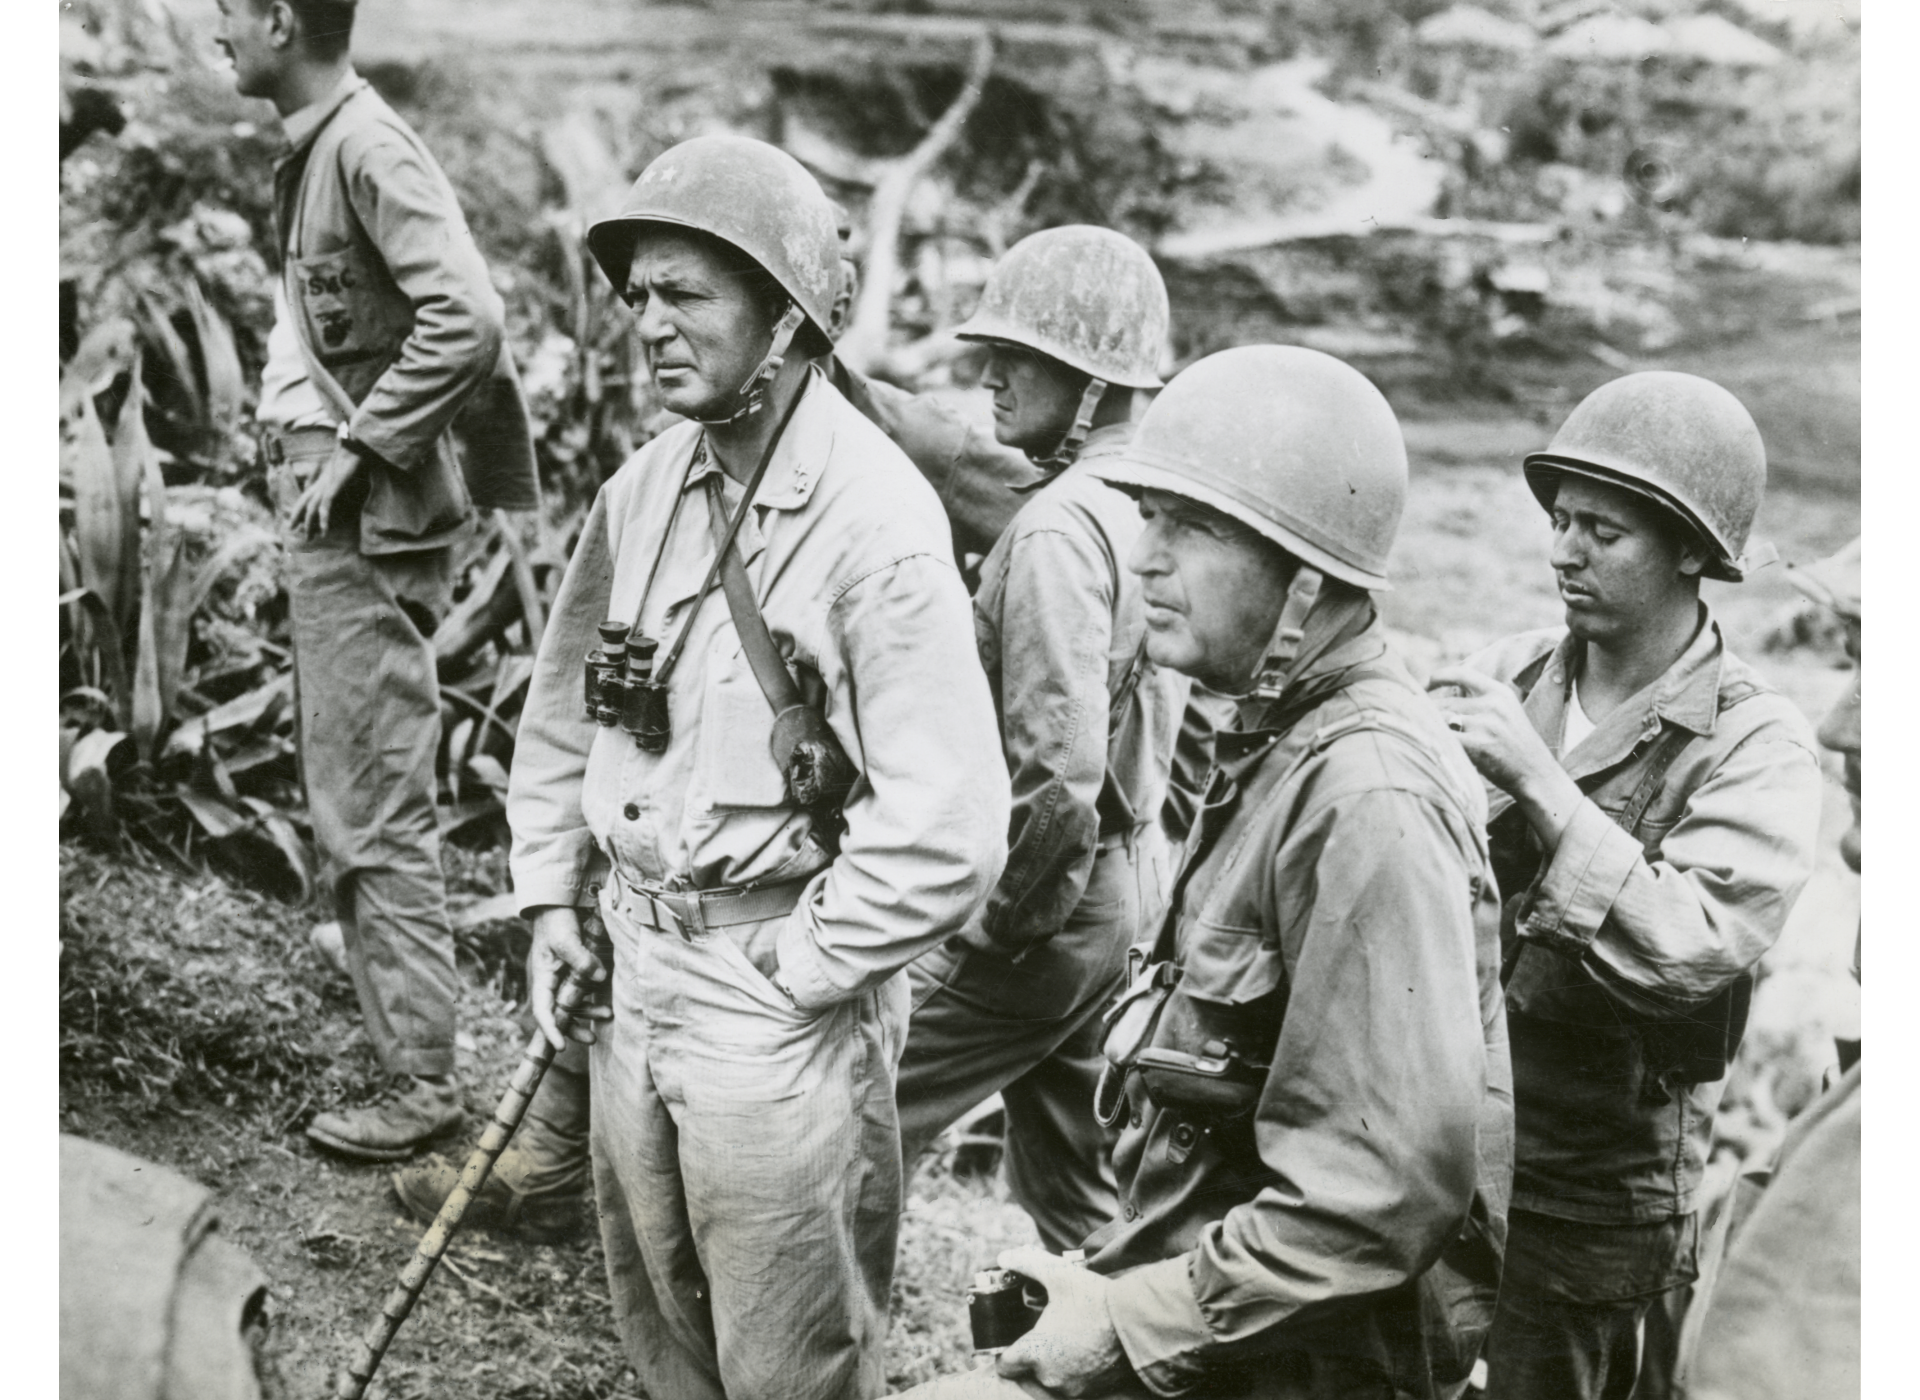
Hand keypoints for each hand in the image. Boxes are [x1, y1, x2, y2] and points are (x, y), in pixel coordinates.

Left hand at [290, 441, 366, 537]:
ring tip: (310, 538)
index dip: (299, 509)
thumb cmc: (353, 456)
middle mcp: (320, 483)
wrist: (356, 446)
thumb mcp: (345, 472)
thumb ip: (341, 481)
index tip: (296, 521)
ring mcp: (325, 486)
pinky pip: (325, 507)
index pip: (306, 497)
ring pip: (312, 508)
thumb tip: (343, 488)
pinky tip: (324, 531)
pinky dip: (324, 519)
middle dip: (298, 518)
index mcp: (322, 480)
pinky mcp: (332, 488)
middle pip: (304, 503)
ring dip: (310, 524)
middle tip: (296, 532)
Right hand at [527, 906, 608, 1049]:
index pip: (542, 1011)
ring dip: (587, 1013)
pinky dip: (592, 999)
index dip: (551, 1030)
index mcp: (541, 978)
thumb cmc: (556, 921)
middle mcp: (550, 982)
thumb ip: (581, 959)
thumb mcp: (566, 939)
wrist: (559, 904)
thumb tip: (598, 977)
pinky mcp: (573, 972)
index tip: (561, 1046)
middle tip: (591, 1039)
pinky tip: (606, 1003)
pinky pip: (581, 992)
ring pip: (572, 1005)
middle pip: (558, 1014)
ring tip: (607, 1015)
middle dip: (573, 1028)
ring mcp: (561, 978)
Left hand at [995, 1248, 1133, 1396]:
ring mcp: (1071, 1387)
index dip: (1006, 1352)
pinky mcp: (1091, 1392)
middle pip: (1027, 1374)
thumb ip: (1028, 1264)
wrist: (1138, 1324)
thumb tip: (1005, 1257)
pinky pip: (1072, 1386)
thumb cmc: (1096, 1300)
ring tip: (1065, 1343)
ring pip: (1050, 1381)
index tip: (1015, 1340)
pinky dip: (1073, 1374)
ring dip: (1053, 1367)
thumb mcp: (1059, 1274)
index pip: (1005, 1365)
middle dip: (1031, 1358)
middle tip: (1044, 1337)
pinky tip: (1083, 1352)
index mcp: (1035, 1352)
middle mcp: (1049, 1376)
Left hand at [1430, 666, 1584, 849]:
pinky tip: (1436, 752)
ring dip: (1430, 731)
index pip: (1461, 673)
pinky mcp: (1480, 745)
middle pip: (1444, 703)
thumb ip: (1479, 701)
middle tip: (1421, 727)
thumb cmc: (1514, 747)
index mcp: (1499, 693)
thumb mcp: (1505, 713)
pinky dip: (1437, 744)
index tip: (1425, 685)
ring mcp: (1487, 724)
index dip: (1438, 677)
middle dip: (1429, 716)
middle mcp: (1493, 704)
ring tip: (1428, 741)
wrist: (1537, 775)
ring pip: (1441, 721)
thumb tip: (1439, 695)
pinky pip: (1446, 739)